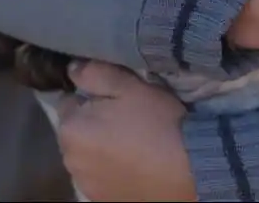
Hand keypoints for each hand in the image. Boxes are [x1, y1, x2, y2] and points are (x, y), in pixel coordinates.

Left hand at [56, 62, 194, 201]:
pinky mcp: (101, 198)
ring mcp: (85, 183)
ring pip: (87, 155)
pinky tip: (134, 164)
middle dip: (92, 123)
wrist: (189, 170)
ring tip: (131, 144)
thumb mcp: (129, 87)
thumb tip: (72, 69)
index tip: (115, 98)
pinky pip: (99, 176)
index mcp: (71, 128)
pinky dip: (110, 170)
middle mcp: (69, 159)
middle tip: (126, 118)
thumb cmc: (157, 122)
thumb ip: (95, 73)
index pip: (69, 101)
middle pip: (76, 131)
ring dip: (99, 149)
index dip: (92, 96)